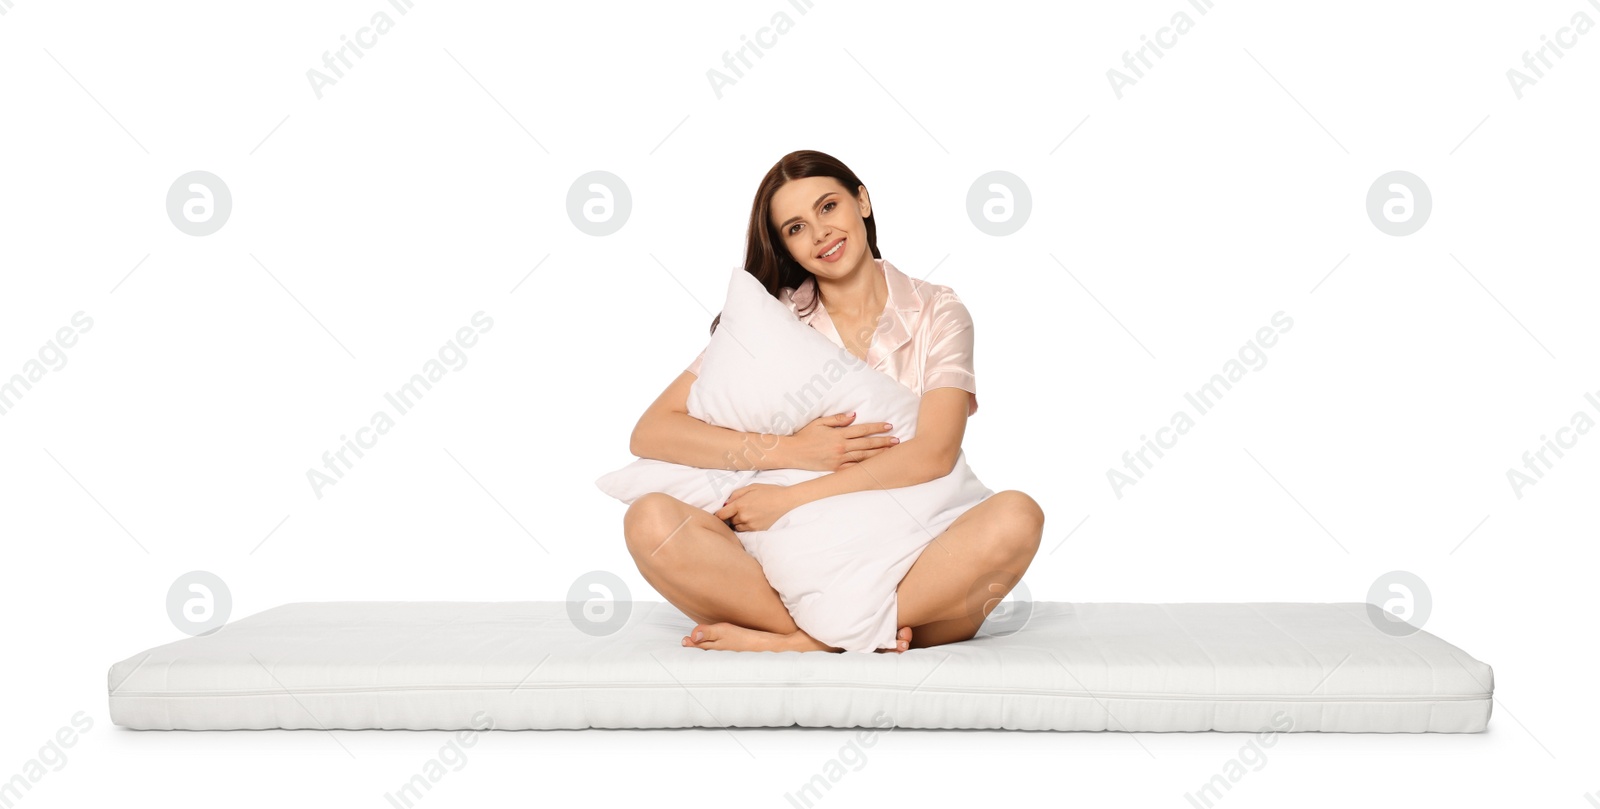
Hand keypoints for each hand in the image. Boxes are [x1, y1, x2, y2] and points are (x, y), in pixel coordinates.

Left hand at [714, 483, 798, 532]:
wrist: (787, 501)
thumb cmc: (770, 492)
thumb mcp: (751, 487)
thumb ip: (736, 494)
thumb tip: (726, 503)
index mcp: (740, 505)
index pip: (721, 515)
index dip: (718, 514)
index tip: (720, 513)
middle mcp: (744, 517)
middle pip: (729, 521)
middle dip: (731, 516)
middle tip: (739, 510)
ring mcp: (751, 525)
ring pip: (737, 527)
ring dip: (738, 522)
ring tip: (748, 514)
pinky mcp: (758, 531)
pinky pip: (746, 531)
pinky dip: (746, 526)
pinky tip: (753, 519)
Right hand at [783, 411, 898, 471]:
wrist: (792, 452)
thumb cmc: (805, 436)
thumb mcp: (820, 422)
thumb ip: (838, 419)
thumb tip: (854, 415)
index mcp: (839, 434)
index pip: (862, 430)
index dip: (877, 428)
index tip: (889, 426)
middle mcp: (841, 447)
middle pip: (867, 444)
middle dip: (883, 442)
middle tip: (897, 441)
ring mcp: (839, 460)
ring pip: (863, 457)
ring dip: (879, 455)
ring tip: (892, 453)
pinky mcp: (835, 469)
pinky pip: (853, 469)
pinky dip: (865, 468)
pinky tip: (875, 467)